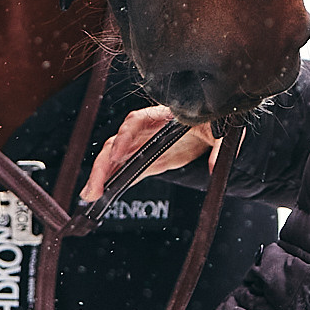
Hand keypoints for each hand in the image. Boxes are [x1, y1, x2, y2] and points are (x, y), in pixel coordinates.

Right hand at [80, 106, 215, 202]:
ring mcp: (146, 145)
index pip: (137, 121)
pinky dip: (115, 181)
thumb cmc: (214, 120)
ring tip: (89, 194)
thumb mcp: (220, 131)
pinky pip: (128, 169)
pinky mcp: (150, 159)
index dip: (124, 136)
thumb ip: (217, 148)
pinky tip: (102, 193)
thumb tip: (213, 167)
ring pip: (117, 157)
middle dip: (103, 164)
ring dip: (102, 175)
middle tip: (94, 186)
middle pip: (118, 142)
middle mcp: (149, 129)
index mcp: (164, 116)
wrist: (216, 125)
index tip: (116, 154)